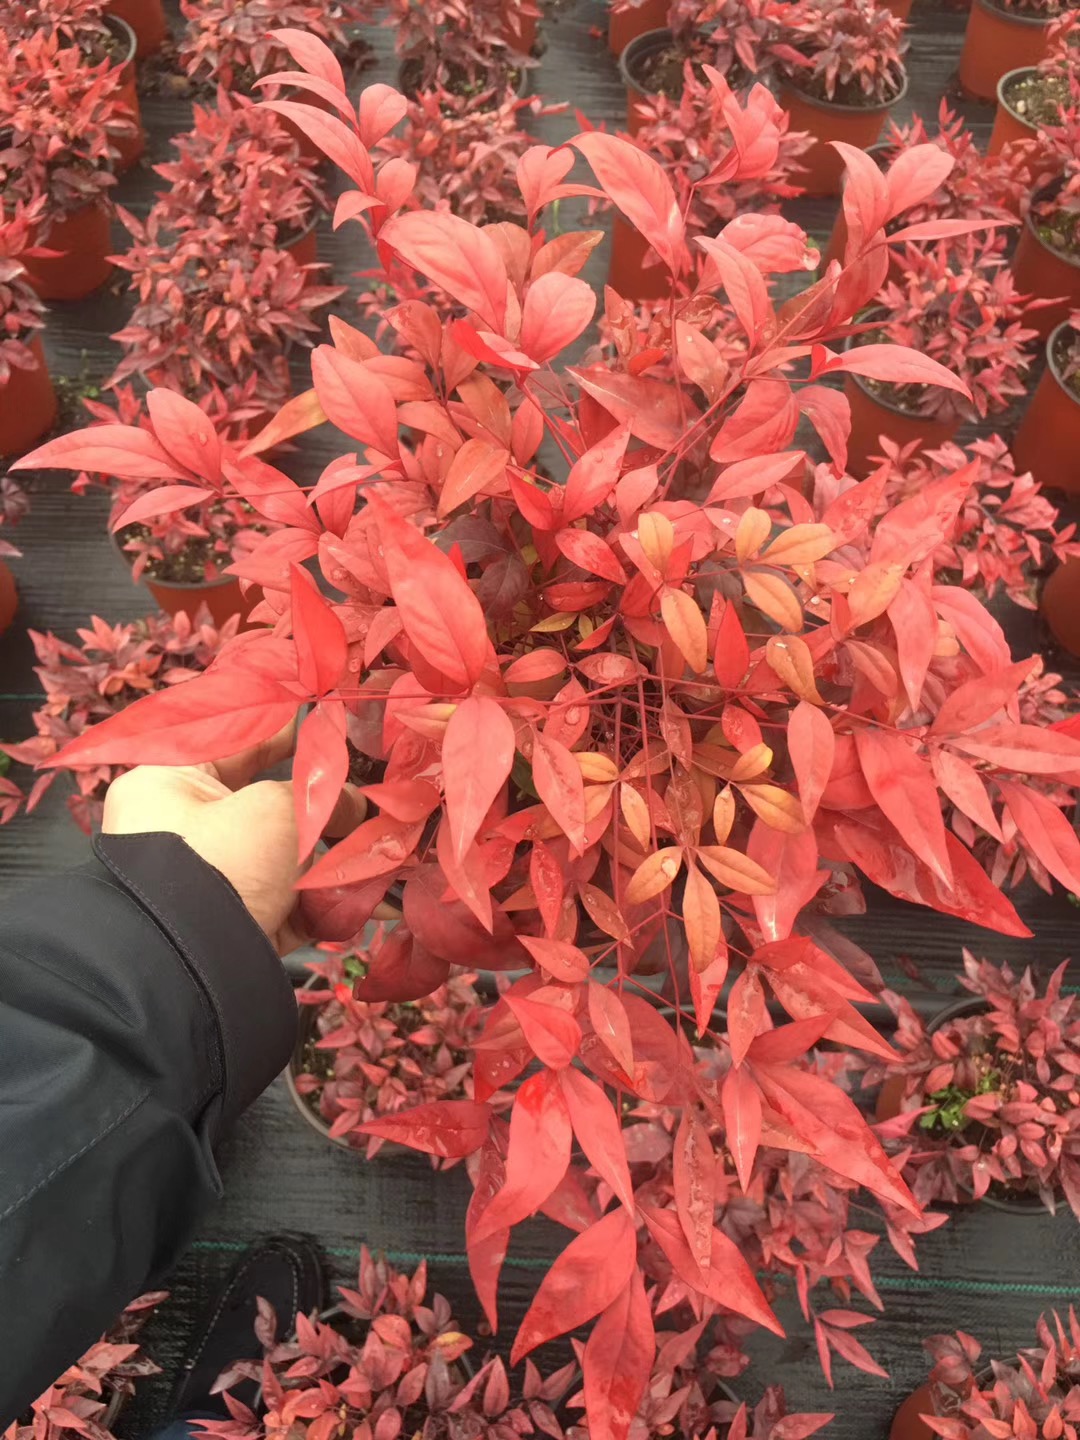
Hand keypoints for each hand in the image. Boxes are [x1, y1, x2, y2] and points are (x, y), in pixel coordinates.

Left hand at [102, 731, 365, 954]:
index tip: (329, 727)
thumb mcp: (278, 810)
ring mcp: (210, 884)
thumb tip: (359, 805)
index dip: (285, 733)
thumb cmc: (222, 860)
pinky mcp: (237, 929)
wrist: (193, 965)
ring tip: (386, 851)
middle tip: (374, 798)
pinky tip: (375, 897)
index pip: (234, 742)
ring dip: (336, 858)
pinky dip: (330, 902)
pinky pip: (292, 906)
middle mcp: (183, 830)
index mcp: (170, 783)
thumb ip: (323, 797)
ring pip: (286, 861)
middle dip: (327, 808)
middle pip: (268, 808)